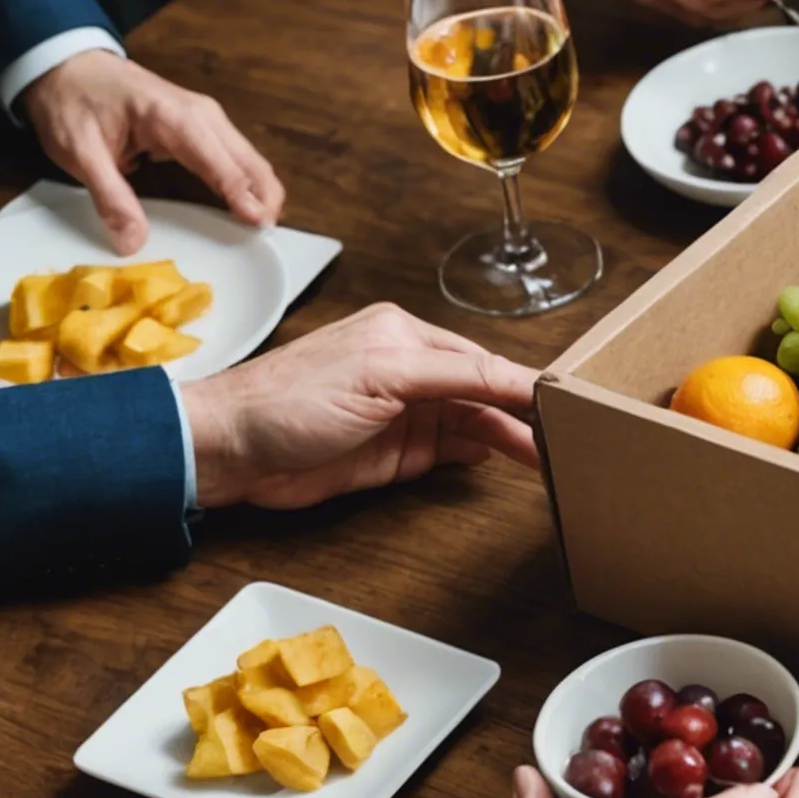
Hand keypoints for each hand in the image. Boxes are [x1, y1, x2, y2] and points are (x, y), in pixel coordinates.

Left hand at [16, 51, 283, 255]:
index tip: (260, 226)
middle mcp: (202, 115)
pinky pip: (235, 156)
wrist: (65, 64)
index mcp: (175, 118)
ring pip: (250, 158)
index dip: (244, 196)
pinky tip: (245, 205)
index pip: (222, 163)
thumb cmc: (71, 103)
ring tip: (259, 227)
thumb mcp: (79, 153)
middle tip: (265, 236)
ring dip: (260, 191)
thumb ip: (110, 197)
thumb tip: (133, 243)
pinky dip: (247, 181)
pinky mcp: (202, 125)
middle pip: (251, 160)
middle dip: (265, 198)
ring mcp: (206, 117)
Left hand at [180, 303, 540, 509]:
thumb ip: (456, 377)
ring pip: (474, 424)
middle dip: (525, 413)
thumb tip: (515, 381)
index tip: (565, 401)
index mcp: (406, 337)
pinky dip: (481, 456)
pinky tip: (505, 460)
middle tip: (568, 435)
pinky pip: (452, 452)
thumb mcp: (382, 375)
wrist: (229, 451)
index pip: (482, 361)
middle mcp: (409, 372)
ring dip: (510, 437)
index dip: (523, 383)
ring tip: (550, 454)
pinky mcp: (396, 453)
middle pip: (485, 393)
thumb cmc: (288, 400)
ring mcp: (404, 414)